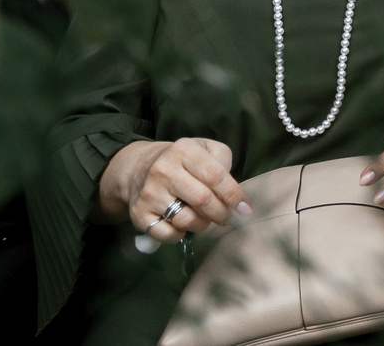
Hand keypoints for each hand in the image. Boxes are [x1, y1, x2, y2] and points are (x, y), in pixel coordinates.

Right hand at [100, 137, 245, 245]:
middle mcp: (163, 170)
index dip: (233, 194)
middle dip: (220, 213)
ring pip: (186, 219)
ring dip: (202, 225)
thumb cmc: (182, 161)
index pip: (215, 175)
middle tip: (226, 218)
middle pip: (202, 199)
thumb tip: (230, 188)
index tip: (245, 208)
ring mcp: (149, 193)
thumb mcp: (204, 148)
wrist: (139, 169)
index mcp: (183, 150)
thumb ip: (222, 160)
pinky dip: (180, 235)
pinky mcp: (138, 214)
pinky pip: (166, 234)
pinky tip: (182, 226)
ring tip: (205, 220)